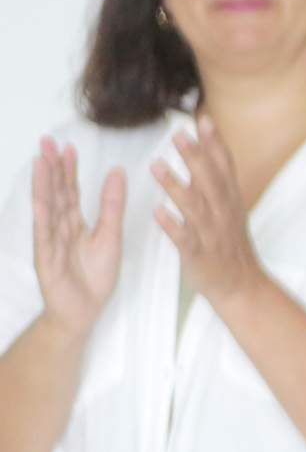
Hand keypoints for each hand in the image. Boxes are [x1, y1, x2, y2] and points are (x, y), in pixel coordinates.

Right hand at [29, 138, 125, 333]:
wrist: (84, 311)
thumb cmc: (95, 275)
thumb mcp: (111, 235)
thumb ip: (112, 206)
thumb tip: (118, 172)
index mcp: (74, 224)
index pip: (70, 192)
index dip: (68, 170)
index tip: (68, 146)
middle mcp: (59, 229)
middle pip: (56, 193)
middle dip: (51, 168)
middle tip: (48, 141)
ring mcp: (50, 242)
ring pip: (48, 208)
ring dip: (44, 184)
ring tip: (41, 159)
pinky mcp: (47, 258)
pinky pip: (46, 234)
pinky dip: (43, 215)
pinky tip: (41, 198)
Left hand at [150, 118, 266, 308]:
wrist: (240, 284)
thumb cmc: (229, 243)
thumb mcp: (230, 207)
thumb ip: (216, 178)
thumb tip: (205, 148)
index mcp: (229, 200)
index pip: (224, 166)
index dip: (214, 143)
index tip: (202, 119)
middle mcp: (223, 212)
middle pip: (209, 181)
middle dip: (194, 157)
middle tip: (178, 135)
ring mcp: (211, 233)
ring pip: (194, 206)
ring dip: (176, 186)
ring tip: (156, 166)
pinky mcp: (199, 254)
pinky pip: (184, 238)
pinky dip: (172, 226)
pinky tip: (158, 213)